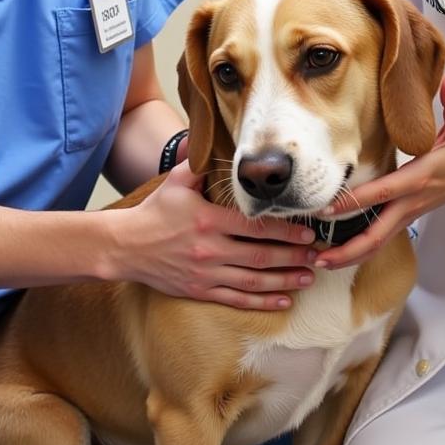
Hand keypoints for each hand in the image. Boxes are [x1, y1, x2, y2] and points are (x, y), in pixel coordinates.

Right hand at [111, 160, 317, 309]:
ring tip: (308, 278)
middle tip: (318, 255)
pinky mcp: (200, 290)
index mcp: (208, 220)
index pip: (255, 226)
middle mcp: (210, 249)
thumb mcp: (177, 182)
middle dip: (294, 256)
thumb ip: (201, 164)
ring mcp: (206, 274)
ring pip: (253, 281)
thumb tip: (220, 143)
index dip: (285, 230)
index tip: (308, 230)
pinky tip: (283, 300)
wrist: (126, 247)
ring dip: (284, 280)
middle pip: (261, 256)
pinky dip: (262, 302)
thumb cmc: (155, 211)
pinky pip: (237, 299)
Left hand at [313, 71, 444, 269]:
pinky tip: (335, 255)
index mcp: (418, 179)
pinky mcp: (403, 218)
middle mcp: (410, 202)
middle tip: (318, 256)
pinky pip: (379, 239)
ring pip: (377, 243)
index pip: (383, 193)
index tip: (328, 209)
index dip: (356, 202)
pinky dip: (358, 250)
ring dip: (350, 256)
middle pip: (377, 233)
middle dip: (349, 248)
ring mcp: (406, 214)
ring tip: (319, 263)